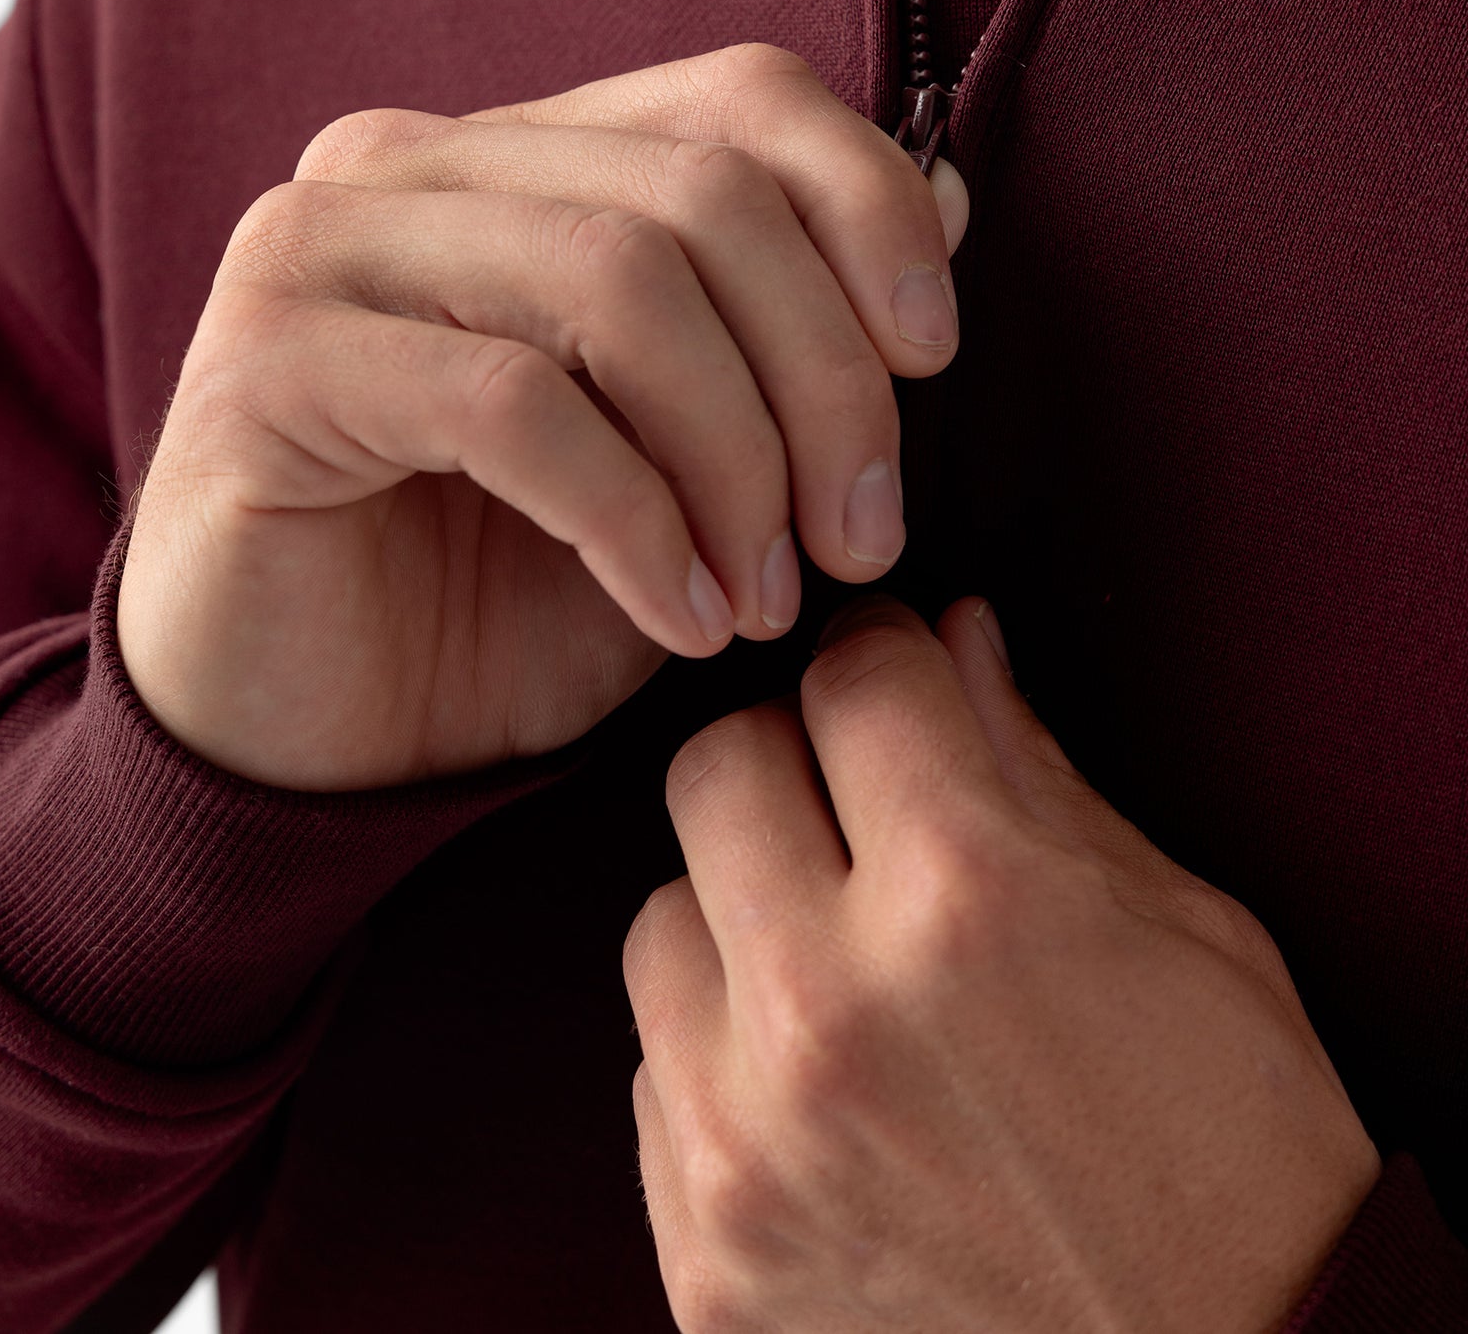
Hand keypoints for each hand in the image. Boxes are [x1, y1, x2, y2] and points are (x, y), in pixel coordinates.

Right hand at [116, 45, 968, 789]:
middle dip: (824, 377)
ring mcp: (320, 249)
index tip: (934, 360)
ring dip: (736, 458)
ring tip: (767, 595)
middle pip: (697, 195)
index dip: (870, 208)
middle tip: (862, 535)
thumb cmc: (506, 598)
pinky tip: (679, 617)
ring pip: (613, 280)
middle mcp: (407, 161)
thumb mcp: (690, 462)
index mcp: (514, 152)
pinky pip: (512, 404)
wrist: (313, 748)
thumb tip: (952, 195)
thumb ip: (794, 325)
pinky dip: (636, 521)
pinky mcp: (266, 365)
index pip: (737, 96)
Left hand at [624, 597, 1380, 1333]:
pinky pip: (655, 1076)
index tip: (894, 677)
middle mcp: (831, 1010)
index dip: (884, 659)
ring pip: (659, 918)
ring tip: (838, 961)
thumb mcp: (1175, 922)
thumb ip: (1030, 763)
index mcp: (968, 898)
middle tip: (855, 803)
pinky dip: (721, 1057)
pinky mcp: (710, 1250)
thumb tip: (949, 641)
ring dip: (738, 913)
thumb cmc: (1236, 1152)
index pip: (848, 677)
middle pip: (713, 766)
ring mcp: (752, 1143)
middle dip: (791, 758)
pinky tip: (819, 1084)